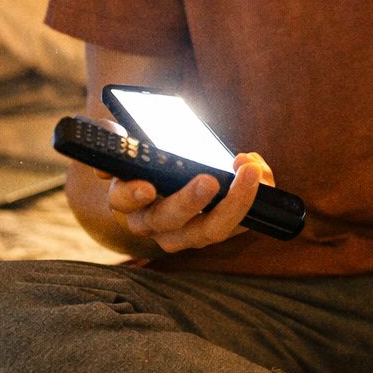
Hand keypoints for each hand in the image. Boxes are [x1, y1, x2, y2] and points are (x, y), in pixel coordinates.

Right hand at [101, 146, 274, 254]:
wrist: (166, 182)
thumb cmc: (149, 162)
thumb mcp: (131, 144)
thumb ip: (116, 139)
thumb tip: (111, 143)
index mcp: (129, 200)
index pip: (123, 202)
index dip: (133, 194)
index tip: (148, 186)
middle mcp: (155, 224)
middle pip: (171, 220)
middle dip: (190, 200)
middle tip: (211, 178)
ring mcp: (187, 234)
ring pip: (210, 231)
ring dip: (234, 203)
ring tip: (250, 171)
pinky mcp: (217, 230)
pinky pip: (238, 225)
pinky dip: (253, 200)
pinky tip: (261, 175)